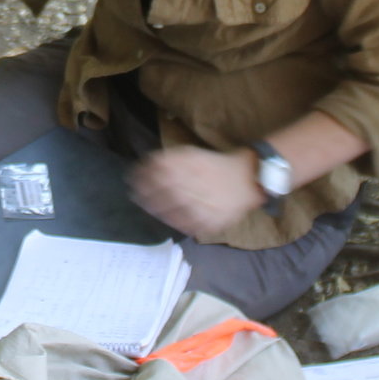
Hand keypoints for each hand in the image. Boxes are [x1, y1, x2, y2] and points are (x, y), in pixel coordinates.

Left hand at [130, 146, 262, 238]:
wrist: (246, 179)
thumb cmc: (214, 165)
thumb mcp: (193, 155)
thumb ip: (170, 159)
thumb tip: (146, 164)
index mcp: (193, 168)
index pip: (161, 172)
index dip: (143, 177)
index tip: (132, 178)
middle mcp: (198, 186)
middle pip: (164, 192)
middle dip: (146, 194)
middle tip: (135, 195)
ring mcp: (205, 206)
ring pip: (173, 210)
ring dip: (156, 208)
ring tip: (147, 206)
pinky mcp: (211, 222)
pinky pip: (187, 225)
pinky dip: (173, 221)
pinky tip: (166, 217)